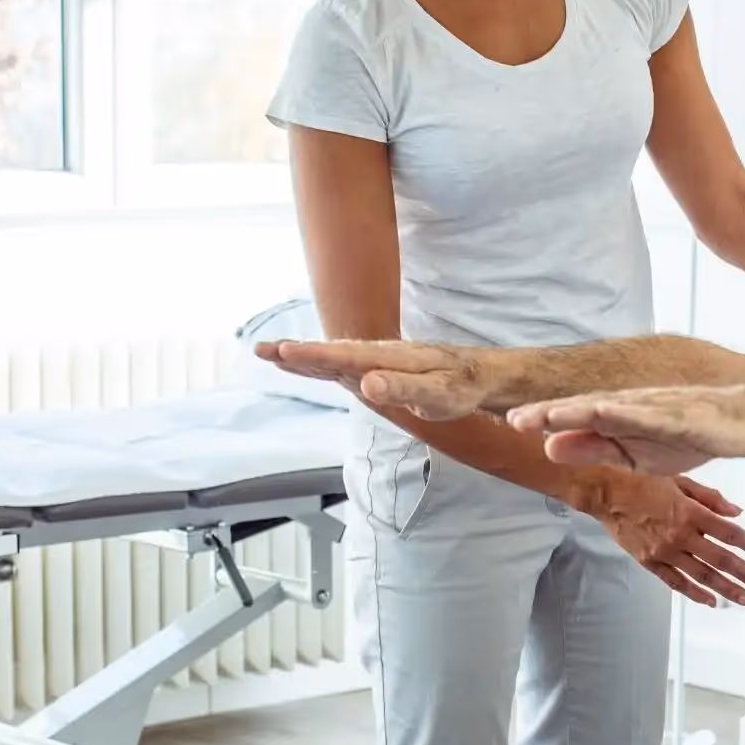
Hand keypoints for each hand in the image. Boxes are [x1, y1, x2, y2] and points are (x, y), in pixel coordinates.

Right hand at [256, 339, 488, 418]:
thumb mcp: (438, 394)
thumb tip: (366, 383)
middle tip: (261, 350)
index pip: (345, 358)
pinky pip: (344, 364)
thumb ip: (403, 388)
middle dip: (297, 354)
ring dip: (303, 356)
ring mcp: (380, 361)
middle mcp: (380, 355)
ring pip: (334, 357)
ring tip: (271, 354)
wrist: (483, 375)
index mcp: (390, 360)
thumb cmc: (464, 388)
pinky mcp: (382, 369)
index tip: (284, 352)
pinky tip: (306, 363)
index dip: (313, 357)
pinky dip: (321, 363)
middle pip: (332, 354)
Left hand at [508, 386, 744, 475]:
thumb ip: (594, 448)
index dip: (541, 420)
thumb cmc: (687, 435)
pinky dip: (625, 412)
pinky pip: (650, 414)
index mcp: (618, 418)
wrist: (742, 423)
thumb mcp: (634, 454)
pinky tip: (604, 412)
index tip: (506, 425)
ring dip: (579, 410)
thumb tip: (549, 447)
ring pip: (611, 408)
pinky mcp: (681, 415)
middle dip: (549, 413)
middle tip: (511, 419)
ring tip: (548, 414)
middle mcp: (631, 406)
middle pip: (584, 409)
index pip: (573, 419)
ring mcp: (656, 407)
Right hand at [585, 472, 744, 607]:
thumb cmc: (644, 482)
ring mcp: (665, 552)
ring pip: (701, 575)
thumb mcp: (680, 481)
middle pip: (720, 559)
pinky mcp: (650, 562)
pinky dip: (694, 593)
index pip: (729, 533)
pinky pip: (676, 582)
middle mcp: (681, 536)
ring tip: (744, 599)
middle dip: (744, 573)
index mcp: (691, 512)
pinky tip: (711, 601)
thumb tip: (736, 512)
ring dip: (725, 588)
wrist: (607, 494)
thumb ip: (710, 498)